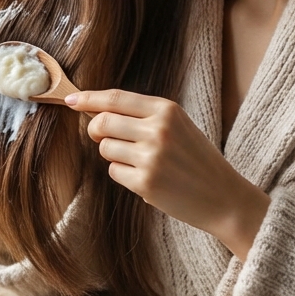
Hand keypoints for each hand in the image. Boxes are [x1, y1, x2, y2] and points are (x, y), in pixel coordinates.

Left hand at [65, 90, 269, 259]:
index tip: (71, 99)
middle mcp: (158, 129)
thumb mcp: (178, 125)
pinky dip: (124, 175)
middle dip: (96, 130)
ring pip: (105, 148)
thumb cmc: (196, 159)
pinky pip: (114, 172)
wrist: (223, 197)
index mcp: (166, 110)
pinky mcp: (145, 183)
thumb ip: (142, 116)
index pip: (115, 98)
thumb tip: (97, 111)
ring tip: (141, 162)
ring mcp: (151, 157)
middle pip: (102, 123)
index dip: (88, 98)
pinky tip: (147, 178)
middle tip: (103, 137)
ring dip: (114, 155)